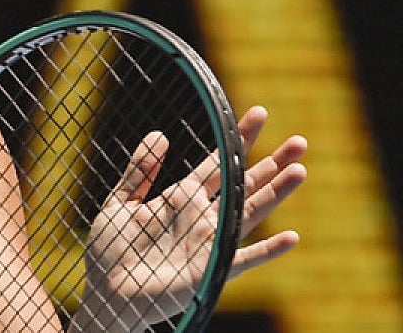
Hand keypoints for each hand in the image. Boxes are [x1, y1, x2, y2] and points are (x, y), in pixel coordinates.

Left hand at [79, 106, 306, 328]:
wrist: (106, 292)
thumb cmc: (111, 249)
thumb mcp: (121, 202)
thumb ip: (140, 170)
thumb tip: (161, 134)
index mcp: (182, 196)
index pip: (218, 162)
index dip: (238, 139)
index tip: (258, 113)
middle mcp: (203, 216)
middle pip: (244, 183)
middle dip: (271, 162)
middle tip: (299, 140)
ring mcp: (210, 242)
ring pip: (250, 212)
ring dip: (276, 193)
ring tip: (300, 171)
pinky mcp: (210, 270)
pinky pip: (243, 258)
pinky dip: (267, 250)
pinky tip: (291, 237)